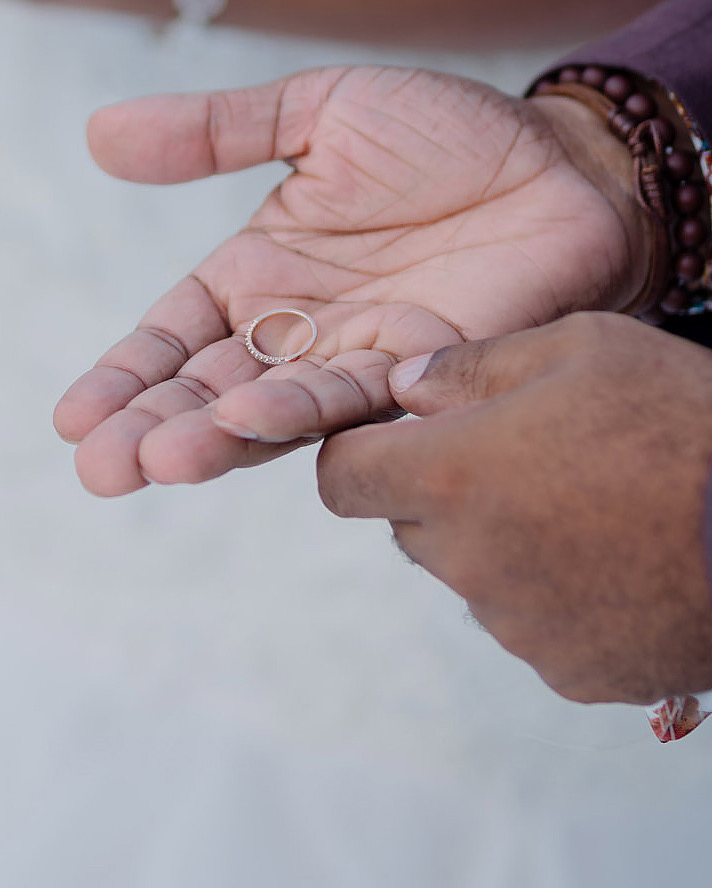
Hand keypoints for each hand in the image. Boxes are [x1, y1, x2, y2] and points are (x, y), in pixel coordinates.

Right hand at [55, 66, 649, 494]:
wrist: (564, 157)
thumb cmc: (445, 132)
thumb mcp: (316, 110)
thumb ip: (214, 131)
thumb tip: (97, 132)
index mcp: (260, 271)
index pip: (173, 337)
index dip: (124, 378)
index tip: (70, 420)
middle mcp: (298, 328)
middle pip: (206, 391)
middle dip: (150, 431)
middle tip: (99, 470)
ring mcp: (358, 355)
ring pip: (270, 410)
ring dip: (212, 437)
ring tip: (158, 461)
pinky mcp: (424, 368)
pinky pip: (352, 398)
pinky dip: (296, 413)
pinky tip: (246, 422)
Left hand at [318, 314, 711, 703]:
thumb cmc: (680, 418)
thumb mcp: (578, 347)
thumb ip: (471, 365)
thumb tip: (404, 386)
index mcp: (451, 477)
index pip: (343, 479)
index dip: (362, 451)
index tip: (400, 434)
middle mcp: (468, 562)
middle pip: (410, 526)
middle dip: (442, 490)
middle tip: (523, 452)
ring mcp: (520, 628)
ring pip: (474, 574)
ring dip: (502, 541)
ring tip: (589, 500)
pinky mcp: (573, 674)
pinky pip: (534, 625)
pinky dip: (556, 593)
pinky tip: (618, 554)